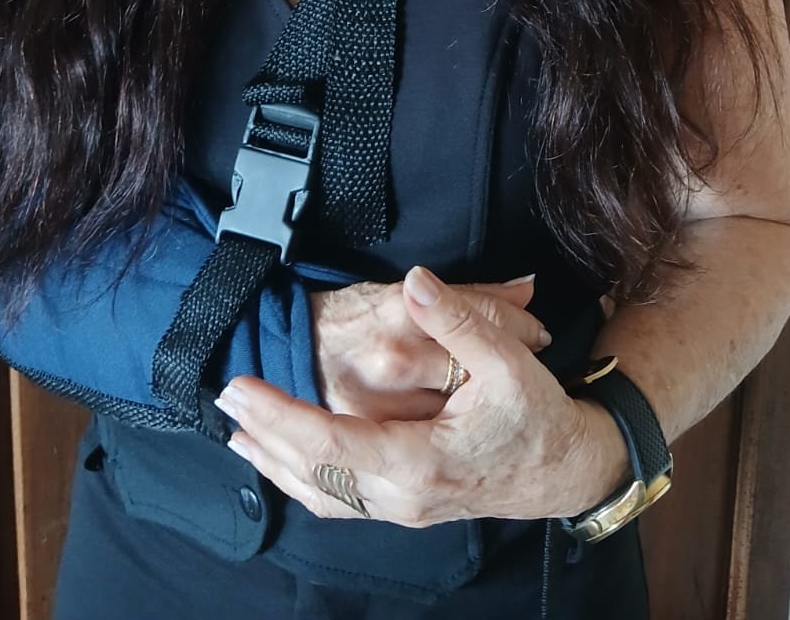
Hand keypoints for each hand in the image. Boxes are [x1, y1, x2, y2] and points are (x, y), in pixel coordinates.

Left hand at [217, 266, 629, 525]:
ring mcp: (399, 508)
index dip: (281, 414)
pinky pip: (338, 500)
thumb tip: (415, 281)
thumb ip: (458, 319)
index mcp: (419, 462)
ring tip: (237, 429)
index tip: (242, 386)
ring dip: (275, 461)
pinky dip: (302, 479)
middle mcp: (400, 496)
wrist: (565, 470)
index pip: (331, 445)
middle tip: (224, 394)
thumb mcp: (509, 361)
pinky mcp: (402, 505)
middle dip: (264, 434)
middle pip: (312, 473)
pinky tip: (280, 460)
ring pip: (319, 494)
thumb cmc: (538, 415)